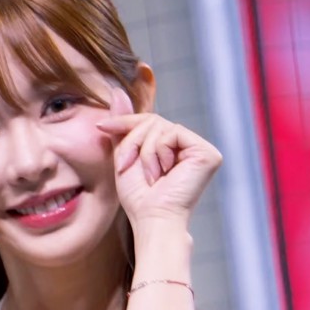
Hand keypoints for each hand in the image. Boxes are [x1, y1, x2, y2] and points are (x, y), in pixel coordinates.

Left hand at [96, 88, 221, 228]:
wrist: (152, 220)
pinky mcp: (208, 153)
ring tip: (150, 176)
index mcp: (172, 149)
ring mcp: (200, 149)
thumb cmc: (138, 199)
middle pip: (153, 120)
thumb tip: (116, 89)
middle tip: (127, 167)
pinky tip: (163, 172)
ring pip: (161, 125)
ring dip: (145, 150)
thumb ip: (123, 127)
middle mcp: (189, 147)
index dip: (126, 122)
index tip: (101, 127)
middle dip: (133, 141)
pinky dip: (159, 151)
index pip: (149, 121)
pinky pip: (173, 132)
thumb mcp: (124, 158)